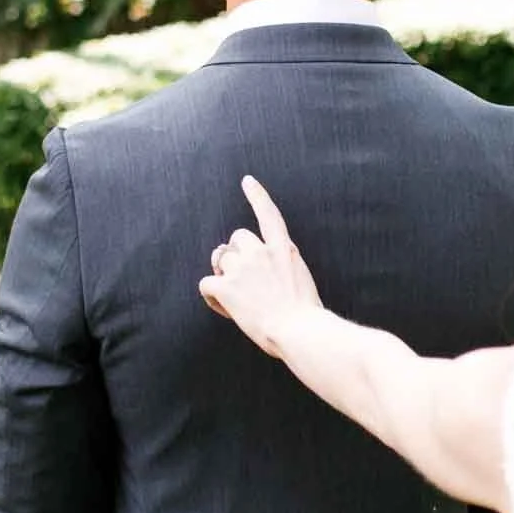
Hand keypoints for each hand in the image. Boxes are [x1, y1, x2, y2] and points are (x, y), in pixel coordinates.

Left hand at [198, 176, 322, 356]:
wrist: (300, 331)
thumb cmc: (307, 315)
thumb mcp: (302, 279)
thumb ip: (283, 268)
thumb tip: (266, 276)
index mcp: (284, 249)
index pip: (268, 215)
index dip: (257, 196)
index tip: (247, 181)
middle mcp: (261, 252)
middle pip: (236, 239)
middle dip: (236, 255)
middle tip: (242, 279)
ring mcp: (242, 268)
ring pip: (220, 259)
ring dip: (224, 274)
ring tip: (237, 298)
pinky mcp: (227, 287)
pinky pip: (206, 283)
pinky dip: (212, 296)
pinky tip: (226, 307)